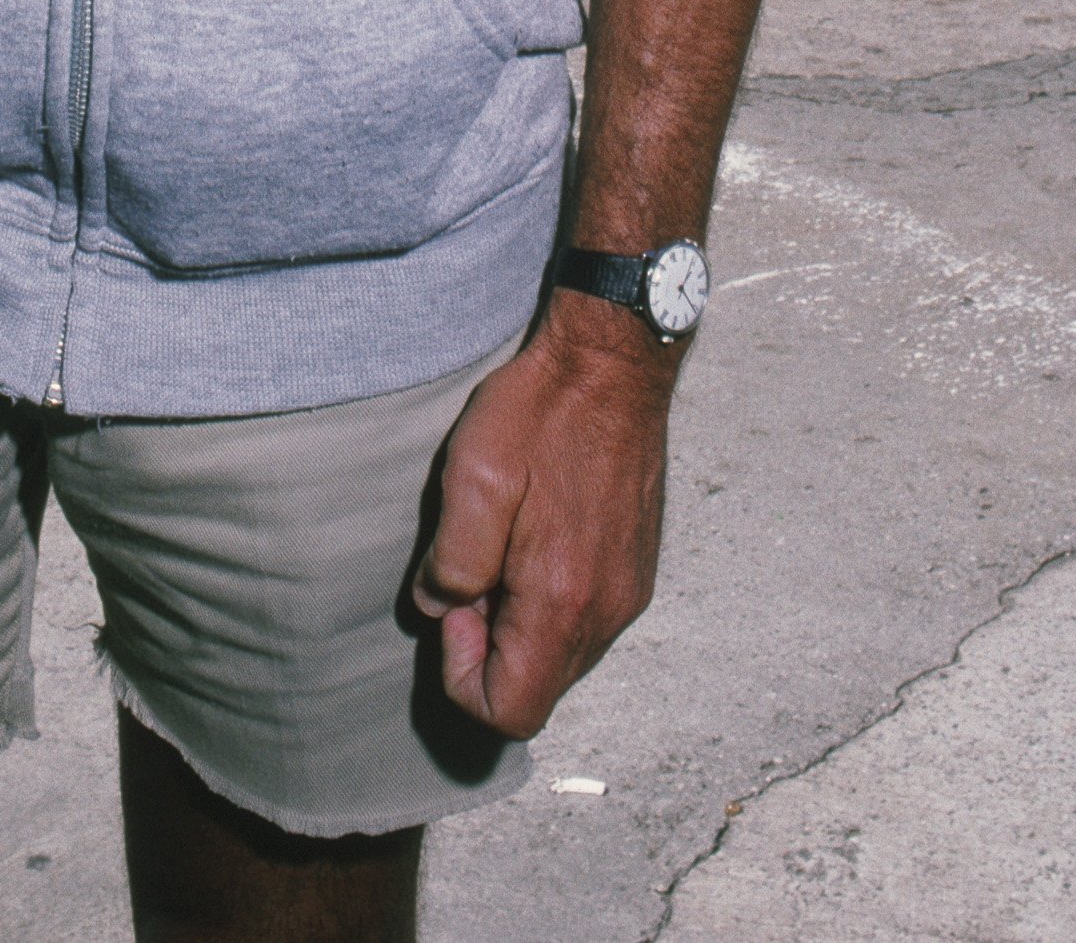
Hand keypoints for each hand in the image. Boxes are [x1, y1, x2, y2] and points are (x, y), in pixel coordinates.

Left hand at [413, 302, 677, 736]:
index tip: (456, 605)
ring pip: (561, 658)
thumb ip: (450, 564)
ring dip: (519, 624)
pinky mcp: (636, 570)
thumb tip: (439, 610)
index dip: (464, 676)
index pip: (510, 711)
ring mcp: (629, 593)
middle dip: (491, 649)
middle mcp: (607, 612)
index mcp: (563, 601)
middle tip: (472, 569)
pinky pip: (584, 622)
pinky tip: (532, 534)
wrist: (613, 363)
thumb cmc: (540, 413)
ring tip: (501, 545)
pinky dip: (548, 602)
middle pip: (538, 689)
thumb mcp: (471, 479)